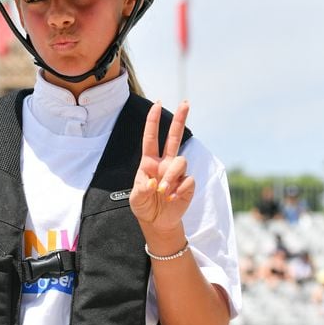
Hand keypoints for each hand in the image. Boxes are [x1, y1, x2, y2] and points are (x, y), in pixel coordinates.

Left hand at [129, 101, 194, 233]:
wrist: (157, 222)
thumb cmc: (144, 206)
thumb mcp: (136, 199)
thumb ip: (141, 190)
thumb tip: (153, 182)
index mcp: (149, 162)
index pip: (151, 138)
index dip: (153, 121)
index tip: (156, 104)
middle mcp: (165, 164)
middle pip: (174, 137)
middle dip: (180, 120)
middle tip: (186, 103)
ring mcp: (177, 173)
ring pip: (180, 161)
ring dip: (171, 177)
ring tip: (163, 192)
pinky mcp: (187, 184)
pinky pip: (187, 180)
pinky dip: (178, 190)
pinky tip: (172, 198)